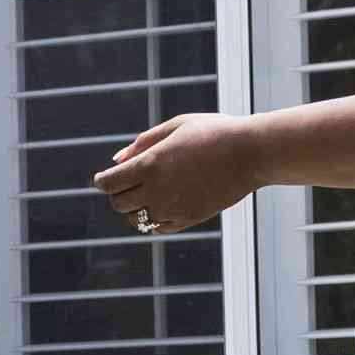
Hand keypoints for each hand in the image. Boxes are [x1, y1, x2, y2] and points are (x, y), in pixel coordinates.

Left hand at [97, 114, 263, 235]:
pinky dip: (154, 219)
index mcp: (149, 164)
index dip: (103, 180)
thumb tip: (116, 160)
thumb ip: (143, 143)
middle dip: (118, 193)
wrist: (251, 153)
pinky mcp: (189, 219)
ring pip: (136, 220)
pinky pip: (159, 227)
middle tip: (128, 183)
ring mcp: (173, 208)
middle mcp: (157, 190)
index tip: (107, 177)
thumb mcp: (176, 126)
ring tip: (146, 194)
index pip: (108, 183)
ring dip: (135, 208)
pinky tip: (164, 204)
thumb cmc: (213, 132)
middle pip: (118, 203)